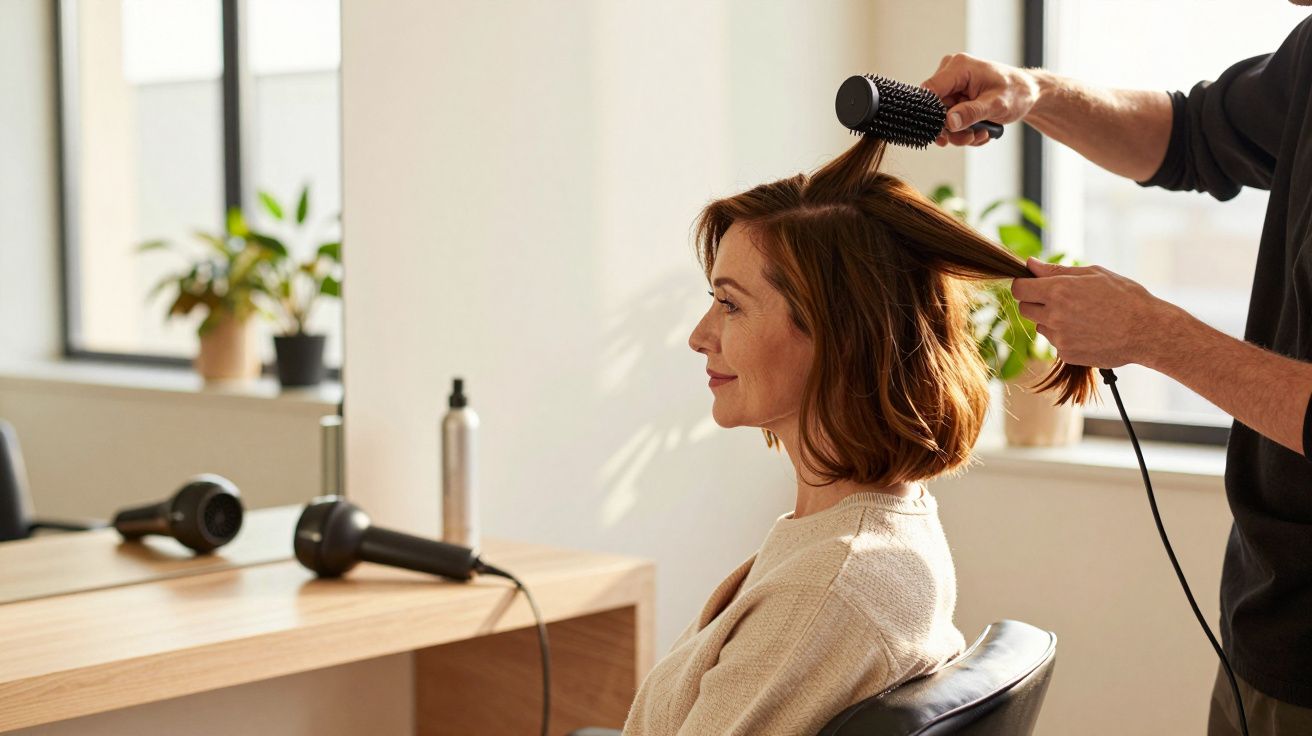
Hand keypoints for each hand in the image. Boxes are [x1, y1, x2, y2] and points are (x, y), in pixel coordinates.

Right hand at [921, 53, 1041, 146]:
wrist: (1029, 93)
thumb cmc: (1017, 92)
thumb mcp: (996, 105)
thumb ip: (971, 113)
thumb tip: (949, 122)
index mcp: (959, 67)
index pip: (929, 90)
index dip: (931, 114)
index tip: (944, 132)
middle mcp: (951, 73)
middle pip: (934, 109)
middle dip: (951, 129)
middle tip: (970, 137)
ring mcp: (952, 85)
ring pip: (941, 118)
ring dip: (959, 133)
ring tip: (979, 134)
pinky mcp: (955, 95)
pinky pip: (949, 118)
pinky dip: (963, 129)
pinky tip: (979, 130)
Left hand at [1010, 258, 1175, 368]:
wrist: (1147, 331)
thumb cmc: (1124, 296)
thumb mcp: (1093, 274)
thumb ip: (1057, 271)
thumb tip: (1030, 264)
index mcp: (1058, 291)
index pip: (1019, 289)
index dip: (1023, 285)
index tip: (1031, 284)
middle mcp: (1054, 315)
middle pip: (1024, 308)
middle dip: (1035, 302)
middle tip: (1058, 299)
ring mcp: (1059, 337)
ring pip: (1040, 325)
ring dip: (1051, 320)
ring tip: (1081, 315)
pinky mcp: (1067, 353)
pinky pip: (1056, 341)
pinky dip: (1066, 336)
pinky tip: (1088, 330)